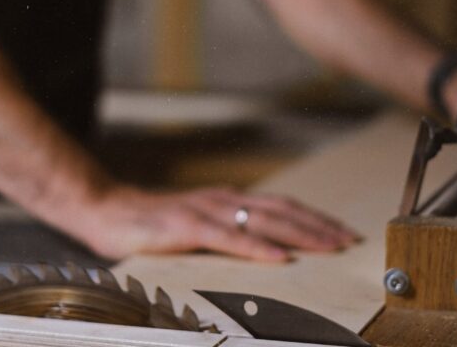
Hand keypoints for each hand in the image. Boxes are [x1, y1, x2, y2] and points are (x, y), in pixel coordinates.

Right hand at [65, 186, 358, 261]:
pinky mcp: (186, 225)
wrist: (108, 210)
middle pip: (281, 210)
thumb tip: (261, 246)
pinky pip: (228, 237)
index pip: (280, 207)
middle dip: (317, 226)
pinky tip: (278, 256)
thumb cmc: (154, 223)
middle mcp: (223, 200)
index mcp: (228, 200)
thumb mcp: (199, 225)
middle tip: (348, 240)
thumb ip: (227, 230)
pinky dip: (256, 246)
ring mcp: (206, 210)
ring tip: (327, 246)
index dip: (313, 219)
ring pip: (262, 220)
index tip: (341, 233)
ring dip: (298, 233)